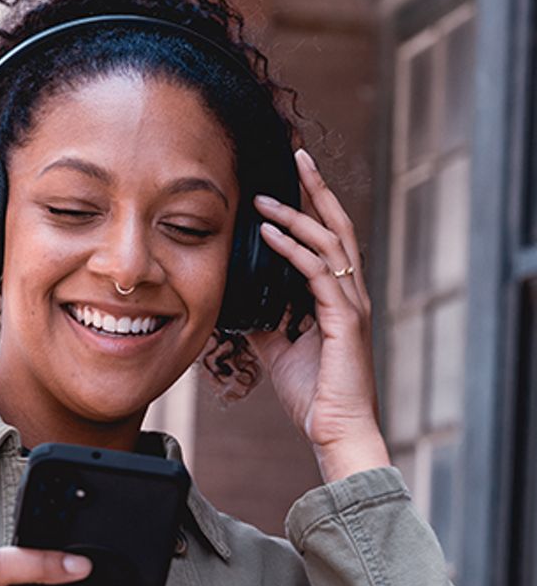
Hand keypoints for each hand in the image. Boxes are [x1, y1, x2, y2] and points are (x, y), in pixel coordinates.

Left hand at [251, 149, 390, 481]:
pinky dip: (293, 249)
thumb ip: (262, 321)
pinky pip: (317, 273)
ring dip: (297, 214)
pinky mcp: (344, 320)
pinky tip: (270, 234)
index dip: (312, 205)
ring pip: (329, 242)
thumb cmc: (313, 393)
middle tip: (296, 156)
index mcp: (336, 297)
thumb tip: (234, 303)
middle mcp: (349, 293)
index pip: (327, 238)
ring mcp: (350, 304)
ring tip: (266, 196)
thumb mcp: (276, 348)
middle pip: (337, 226)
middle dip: (316, 189)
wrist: (335, 430)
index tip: (291, 177)